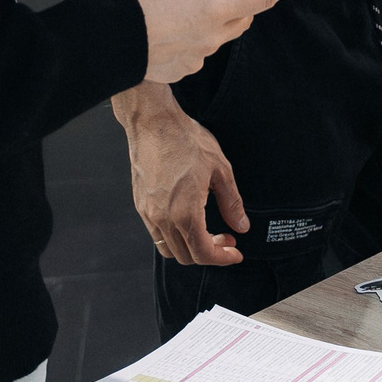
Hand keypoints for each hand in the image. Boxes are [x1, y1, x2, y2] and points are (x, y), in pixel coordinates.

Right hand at [114, 83, 247, 264]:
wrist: (153, 123)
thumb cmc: (185, 141)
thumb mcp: (220, 170)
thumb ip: (232, 203)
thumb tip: (241, 226)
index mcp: (185, 213)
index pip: (204, 253)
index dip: (223, 258)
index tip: (235, 253)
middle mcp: (163, 219)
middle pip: (186, 256)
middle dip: (209, 253)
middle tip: (225, 239)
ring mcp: (148, 213)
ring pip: (169, 249)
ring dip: (190, 248)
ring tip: (207, 232)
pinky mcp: (140, 205)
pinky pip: (157, 234)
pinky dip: (174, 237)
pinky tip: (188, 220)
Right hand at [125, 0, 293, 84]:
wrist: (104, 40)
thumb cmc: (132, 2)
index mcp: (213, 8)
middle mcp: (211, 36)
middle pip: (243, 20)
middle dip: (244, 6)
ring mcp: (197, 57)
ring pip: (217, 38)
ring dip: (211, 24)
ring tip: (182, 11)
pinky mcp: (181, 71)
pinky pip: (195, 53)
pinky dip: (189, 41)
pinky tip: (167, 32)